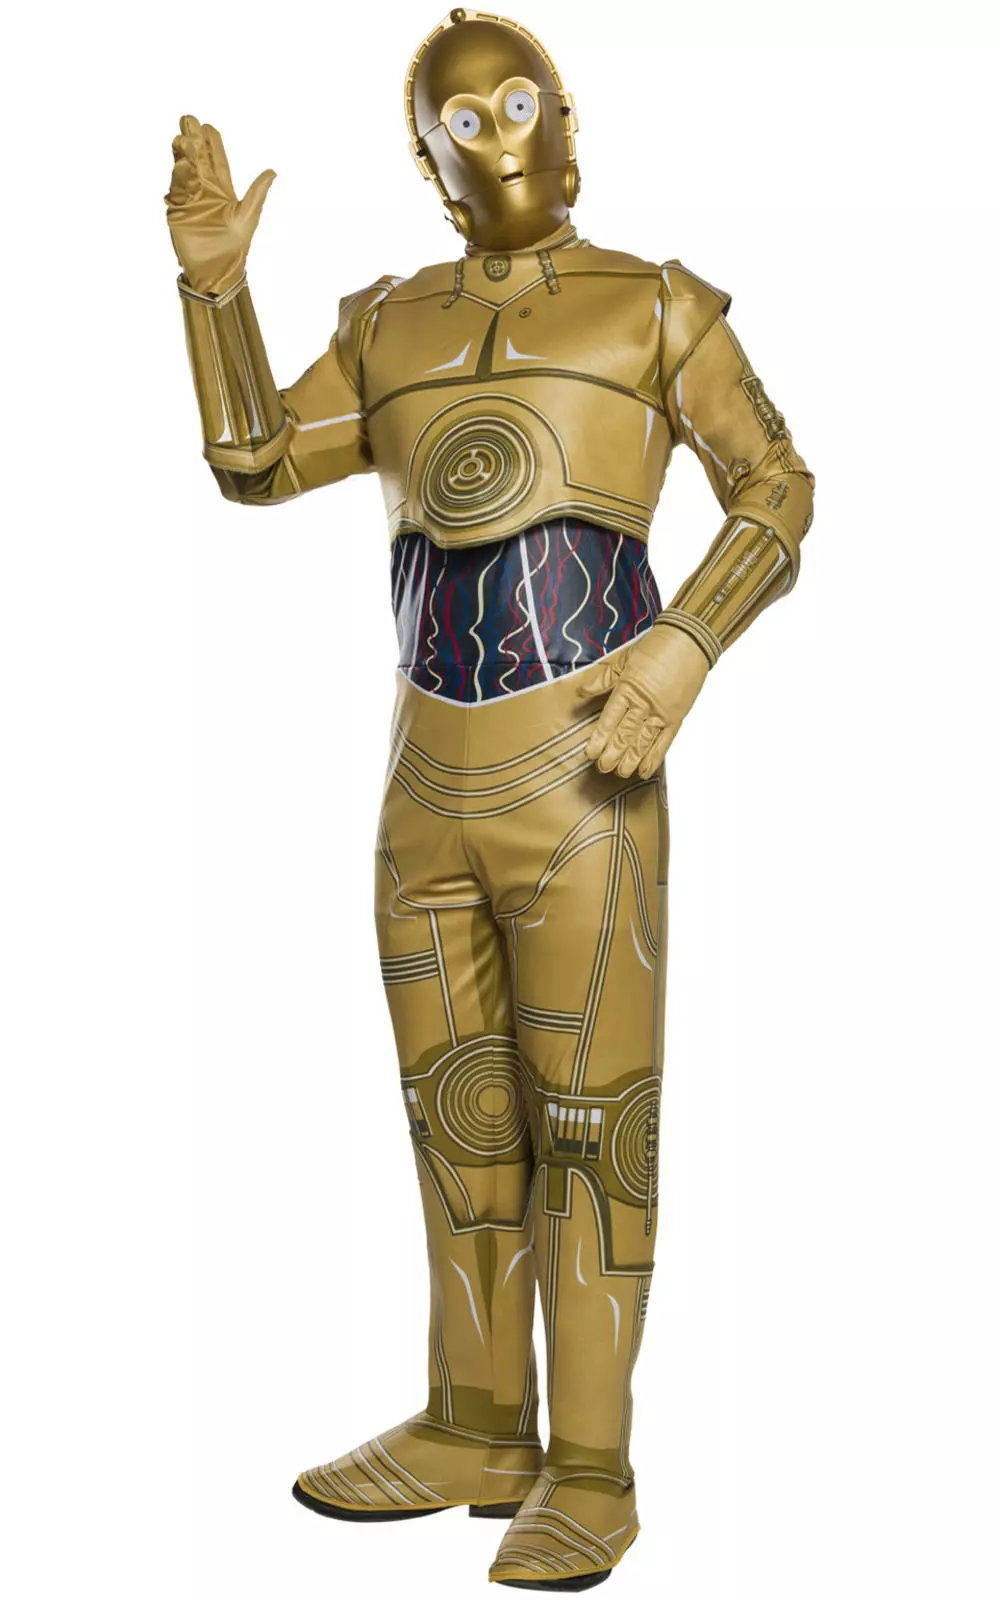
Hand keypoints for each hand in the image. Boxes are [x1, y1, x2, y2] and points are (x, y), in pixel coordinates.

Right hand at [165, 115, 274, 296]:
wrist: (216, 271)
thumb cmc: (234, 247)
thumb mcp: (248, 216)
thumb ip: (257, 193)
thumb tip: (272, 171)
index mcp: (222, 190)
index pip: (216, 161)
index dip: (212, 144)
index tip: (208, 126)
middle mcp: (204, 190)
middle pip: (197, 159)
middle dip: (193, 140)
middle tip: (188, 118)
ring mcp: (189, 199)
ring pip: (185, 170)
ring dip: (183, 154)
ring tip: (182, 137)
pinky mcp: (177, 210)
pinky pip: (178, 190)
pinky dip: (179, 177)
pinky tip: (182, 164)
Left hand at [585, 624, 709, 779]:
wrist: (690, 641)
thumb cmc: (656, 647)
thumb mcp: (624, 659)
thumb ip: (603, 679)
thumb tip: (581, 691)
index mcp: (628, 688)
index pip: (611, 719)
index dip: (600, 738)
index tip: (591, 753)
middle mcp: (645, 704)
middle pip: (625, 734)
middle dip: (613, 754)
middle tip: (603, 768)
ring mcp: (662, 713)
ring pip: (644, 742)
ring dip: (631, 759)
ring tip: (620, 773)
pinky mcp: (677, 718)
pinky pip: (664, 742)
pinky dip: (655, 757)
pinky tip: (645, 770)